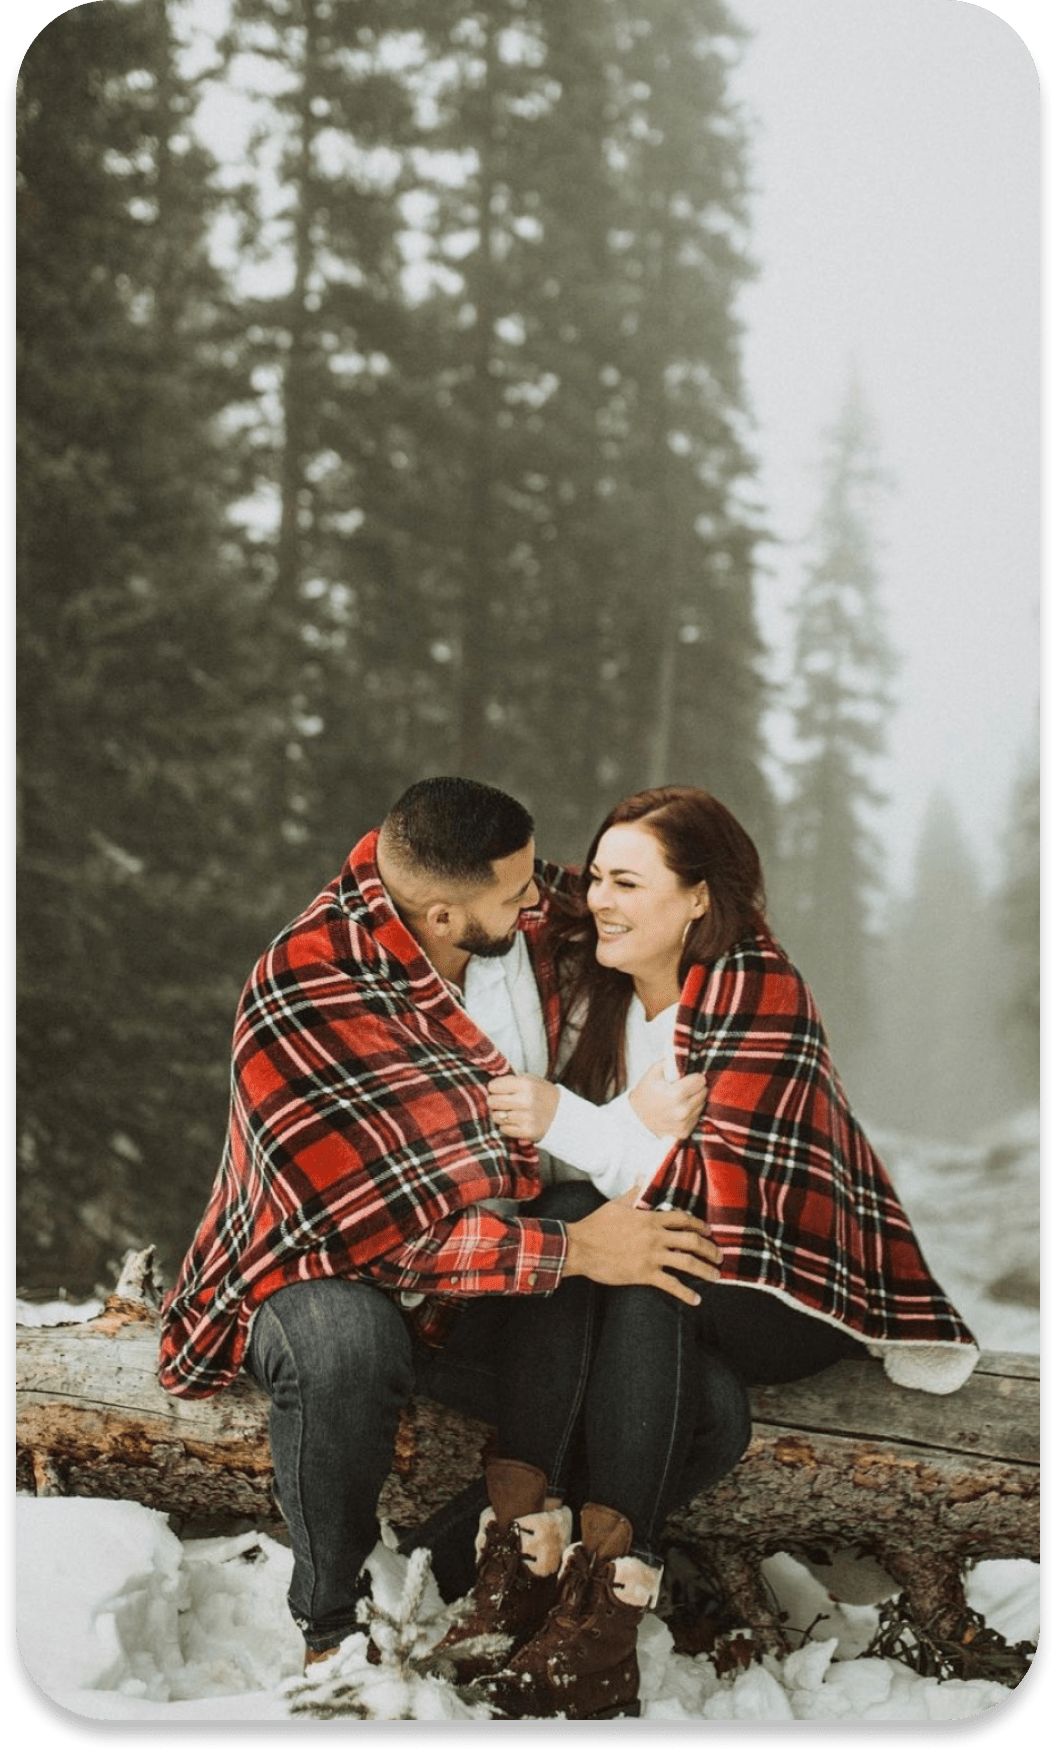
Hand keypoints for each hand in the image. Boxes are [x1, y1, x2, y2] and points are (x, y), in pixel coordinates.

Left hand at [487, 1073, 559, 1142]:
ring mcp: (527, 1117)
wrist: (561, 1112)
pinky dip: (507, 1126)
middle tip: (502, 1102)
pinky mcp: (528, 1131)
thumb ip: (511, 1078)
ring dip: (500, 1115)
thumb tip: (489, 1081)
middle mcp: (526, 1100)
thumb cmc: (541, 1094)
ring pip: (496, 1117)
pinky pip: (504, 1129)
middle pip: (492, 1102)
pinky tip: (516, 1121)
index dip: (495, 1088)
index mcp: (526, 1084)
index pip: (493, 1086)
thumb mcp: (530, 1079)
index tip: (500, 1090)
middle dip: (494, 1101)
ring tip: (510, 1112)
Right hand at [562, 1187, 721, 1305]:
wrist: (580, 1246)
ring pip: (687, 1263)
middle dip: (710, 1249)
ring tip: (716, 1276)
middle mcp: (655, 1237)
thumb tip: (641, 1176)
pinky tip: (696, 1299)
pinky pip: (671, 1284)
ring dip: (705, 1270)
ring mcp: (651, 1256)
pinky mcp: (644, 1274)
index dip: (699, 1225)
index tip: (709, 1231)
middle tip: (719, 1256)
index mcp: (650, 1218)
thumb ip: (634, 1192)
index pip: (683, 1219)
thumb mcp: (617, 1204)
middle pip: (692, 1241)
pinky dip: (686, 1293)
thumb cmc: (596, 1225)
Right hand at [628, 1060, 707, 1139]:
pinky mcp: (685, 1132)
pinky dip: (691, 1113)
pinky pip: (697, 1117)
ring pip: (702, 1105)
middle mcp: (683, 1110)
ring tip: (681, 1099)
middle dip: (696, 1088)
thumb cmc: (645, 1093)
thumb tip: (684, 1051)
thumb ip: (671, 1060)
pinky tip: (679, 1110)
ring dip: (695, 1100)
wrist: (635, 1118)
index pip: (700, 1080)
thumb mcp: (653, 1072)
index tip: (688, 1077)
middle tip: (684, 1088)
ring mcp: (684, 1123)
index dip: (694, 1076)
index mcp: (676, 1094)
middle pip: (703, 1092)